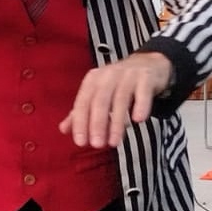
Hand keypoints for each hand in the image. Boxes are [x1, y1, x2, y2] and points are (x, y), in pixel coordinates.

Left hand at [58, 52, 173, 148]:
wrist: (148, 65)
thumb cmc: (118, 84)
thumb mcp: (98, 95)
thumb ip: (81, 112)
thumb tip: (63, 129)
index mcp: (93, 80)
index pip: (83, 102)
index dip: (80, 122)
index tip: (81, 142)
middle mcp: (108, 75)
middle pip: (100, 101)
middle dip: (97, 124)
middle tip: (97, 145)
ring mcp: (128, 75)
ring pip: (120, 99)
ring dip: (117, 123)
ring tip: (114, 142)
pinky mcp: (146, 77)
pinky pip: (143, 92)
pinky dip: (141, 105)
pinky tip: (138, 120)